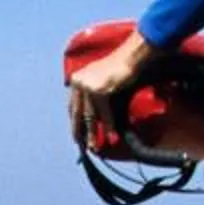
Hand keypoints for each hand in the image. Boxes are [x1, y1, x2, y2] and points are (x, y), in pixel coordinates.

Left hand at [66, 27, 155, 146]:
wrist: (130, 57)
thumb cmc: (119, 67)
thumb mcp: (100, 80)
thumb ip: (93, 94)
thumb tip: (94, 117)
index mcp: (76, 79)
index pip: (72, 106)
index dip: (75, 122)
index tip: (77, 134)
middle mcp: (79, 83)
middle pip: (77, 113)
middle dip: (79, 131)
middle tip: (82, 146)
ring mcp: (88, 87)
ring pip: (90, 117)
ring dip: (92, 134)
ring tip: (94, 147)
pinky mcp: (100, 91)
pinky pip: (104, 114)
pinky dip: (108, 126)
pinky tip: (111, 137)